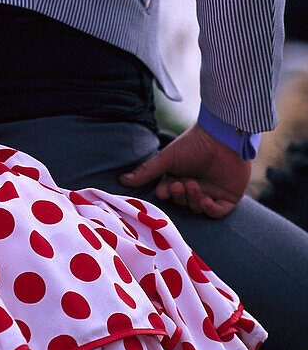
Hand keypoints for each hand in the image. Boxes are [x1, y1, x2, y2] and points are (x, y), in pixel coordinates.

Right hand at [118, 122, 249, 217]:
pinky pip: (217, 212)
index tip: (164, 190)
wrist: (221, 137)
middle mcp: (195, 186)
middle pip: (183, 202)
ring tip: (193, 185)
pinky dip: (210, 210)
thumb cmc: (192, 144)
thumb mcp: (167, 158)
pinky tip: (205, 200)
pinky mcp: (228, 197)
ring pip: (198, 208)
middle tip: (179, 185)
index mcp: (180, 177)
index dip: (166, 194)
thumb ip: (147, 171)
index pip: (170, 194)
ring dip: (193, 200)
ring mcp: (212, 192)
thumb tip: (121, 180)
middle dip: (180, 196)